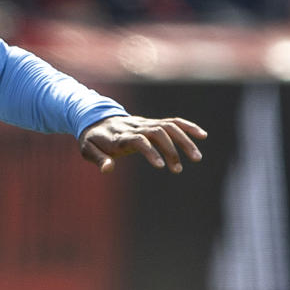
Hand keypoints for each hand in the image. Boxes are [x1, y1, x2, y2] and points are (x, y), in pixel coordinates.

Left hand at [78, 115, 206, 173]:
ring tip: (196, 158)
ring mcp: (145, 123)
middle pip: (158, 132)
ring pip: (169, 127)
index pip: (138, 140)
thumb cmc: (92, 139)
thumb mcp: (87, 150)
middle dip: (171, 149)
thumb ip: (99, 159)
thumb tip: (108, 169)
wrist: (95, 120)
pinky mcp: (153, 123)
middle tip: (178, 169)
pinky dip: (188, 127)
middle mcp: (135, 126)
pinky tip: (202, 135)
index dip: (150, 151)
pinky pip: (172, 122)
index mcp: (120, 135)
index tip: (160, 166)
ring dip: (185, 140)